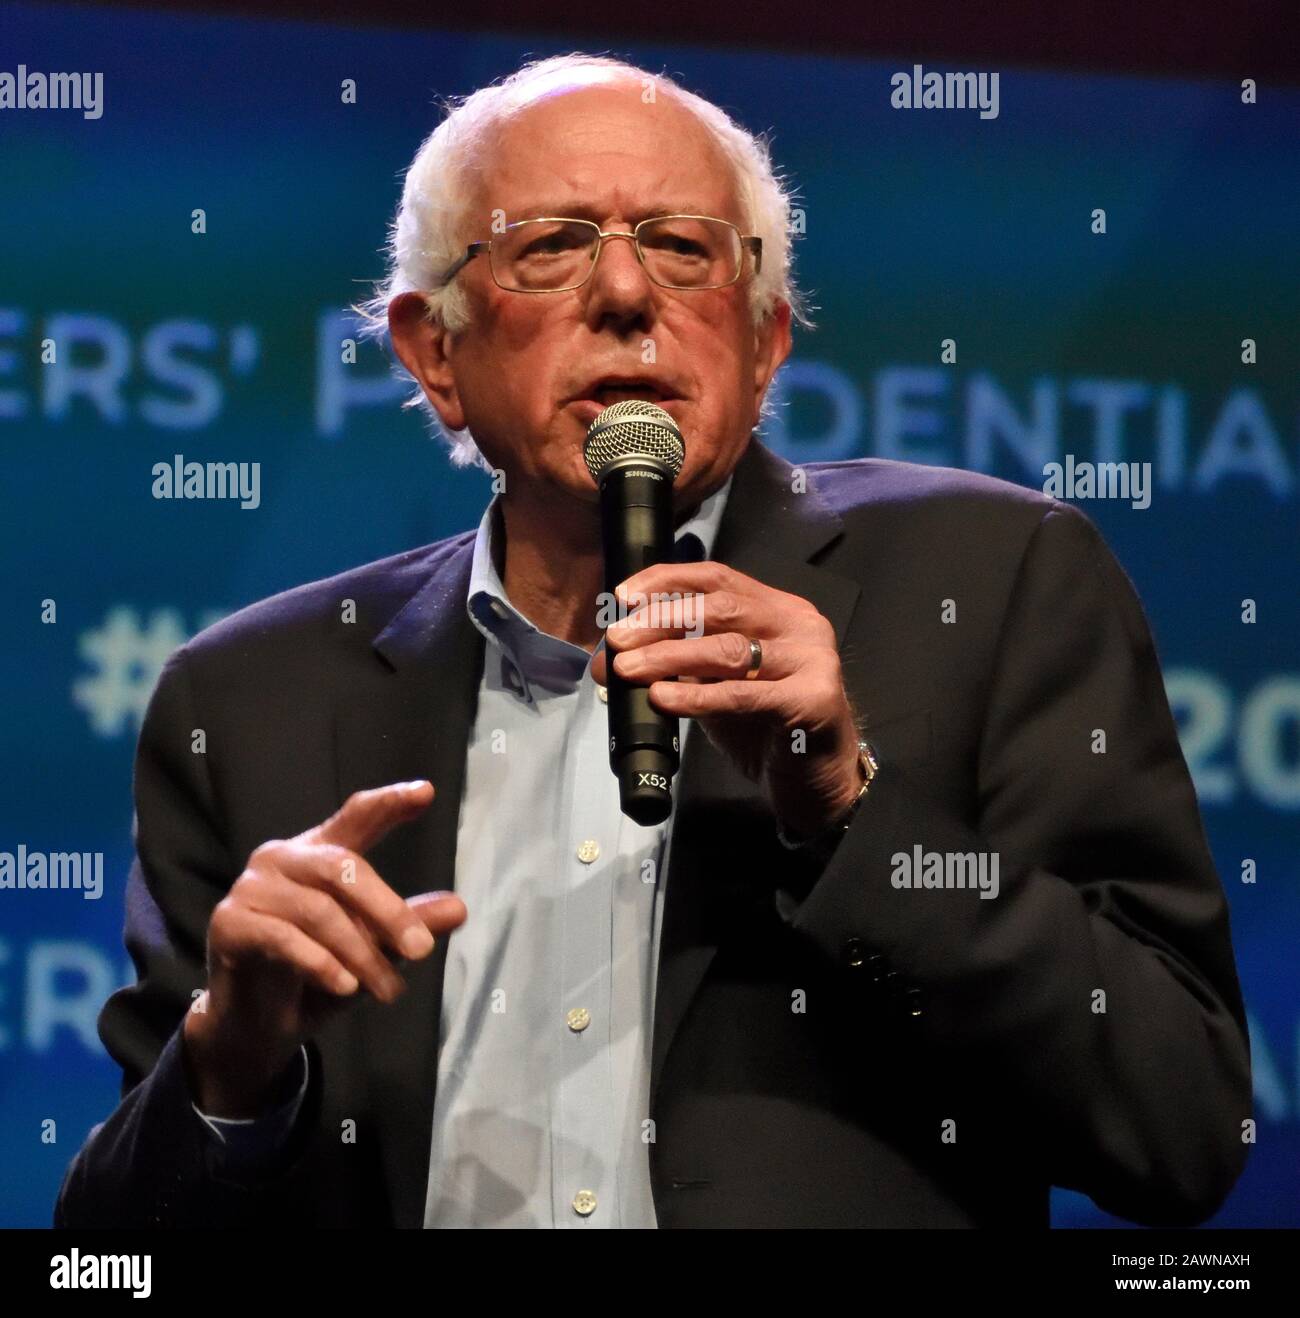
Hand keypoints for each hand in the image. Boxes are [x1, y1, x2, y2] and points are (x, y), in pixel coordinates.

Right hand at [183, 781, 466, 1116]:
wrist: (258, 1024)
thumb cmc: (319, 974)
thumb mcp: (375, 949)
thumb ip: (410, 924)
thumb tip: (459, 909)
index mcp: (320, 851)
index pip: (356, 818)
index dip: (388, 803)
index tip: (427, 792)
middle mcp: (284, 858)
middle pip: (343, 868)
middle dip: (388, 911)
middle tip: (421, 951)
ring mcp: (251, 887)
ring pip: (319, 911)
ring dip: (360, 954)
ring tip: (387, 989)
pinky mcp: (230, 923)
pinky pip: (282, 938)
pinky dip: (320, 964)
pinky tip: (346, 988)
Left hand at [589, 562, 863, 838]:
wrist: (816, 778)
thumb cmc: (766, 727)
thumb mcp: (714, 686)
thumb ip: (673, 666)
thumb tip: (607, 658)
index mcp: (777, 609)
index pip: (718, 578)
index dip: (668, 581)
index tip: (624, 596)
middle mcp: (798, 624)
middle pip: (721, 608)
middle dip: (661, 621)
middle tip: (618, 639)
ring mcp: (811, 659)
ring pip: (729, 648)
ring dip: (670, 656)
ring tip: (628, 668)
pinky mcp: (813, 699)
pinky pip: (744, 693)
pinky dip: (696, 695)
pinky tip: (662, 697)